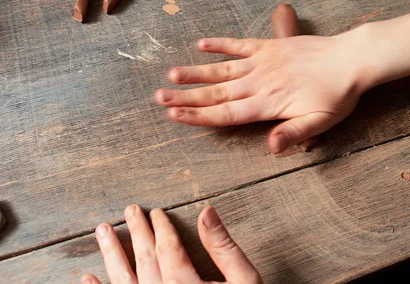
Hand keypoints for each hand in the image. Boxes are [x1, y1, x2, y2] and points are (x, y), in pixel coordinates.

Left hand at [81, 205, 261, 283]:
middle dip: (136, 232)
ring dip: (112, 255)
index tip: (156, 212)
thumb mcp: (243, 280)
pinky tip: (88, 277)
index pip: (168, 248)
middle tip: (129, 210)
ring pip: (124, 281)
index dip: (162, 227)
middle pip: (145, 259)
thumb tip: (206, 212)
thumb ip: (223, 247)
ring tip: (102, 231)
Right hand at [155, 31, 367, 152]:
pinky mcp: (270, 46)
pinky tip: (202, 43)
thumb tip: (270, 148)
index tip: (174, 116)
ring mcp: (263, 62)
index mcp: (268, 104)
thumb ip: (294, 134)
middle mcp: (259, 82)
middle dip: (186, 98)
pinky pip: (240, 44)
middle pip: (216, 92)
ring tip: (171, 75)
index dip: (198, 116)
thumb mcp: (321, 122)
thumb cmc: (338, 95)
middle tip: (159, 98)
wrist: (351, 59)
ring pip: (222, 69)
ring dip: (196, 72)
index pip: (226, 113)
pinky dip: (221, 44)